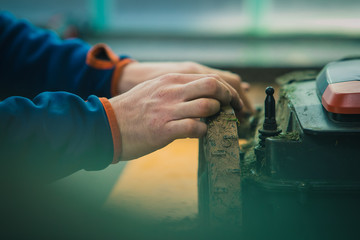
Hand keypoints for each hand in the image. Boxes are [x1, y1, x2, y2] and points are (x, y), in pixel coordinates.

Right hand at [109, 73, 242, 159]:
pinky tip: (198, 133)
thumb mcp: (154, 89)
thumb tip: (201, 95)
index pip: (210, 78)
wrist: (106, 124)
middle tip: (233, 111)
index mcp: (171, 80)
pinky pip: (194, 128)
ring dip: (216, 116)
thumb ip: (177, 89)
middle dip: (229, 99)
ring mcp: (168, 110)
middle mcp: (172, 91)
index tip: (233, 102)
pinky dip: (202, 131)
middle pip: (213, 87)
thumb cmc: (132, 110)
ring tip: (215, 123)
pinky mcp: (163, 130)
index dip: (227, 90)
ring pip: (207, 106)